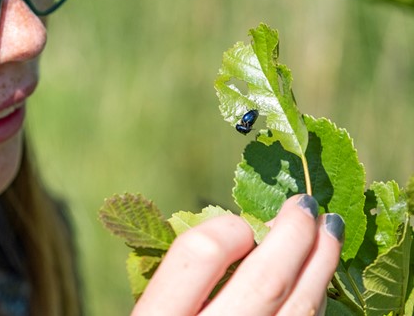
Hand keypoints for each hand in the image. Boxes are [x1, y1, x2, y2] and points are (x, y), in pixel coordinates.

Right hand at [132, 194, 343, 315]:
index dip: (226, 229)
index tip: (240, 226)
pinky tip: (318, 285)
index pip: (199, 254)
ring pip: (300, 310)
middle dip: (293, 235)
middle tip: (305, 206)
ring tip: (330, 231)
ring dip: (322, 265)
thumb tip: (239, 236)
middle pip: (265, 279)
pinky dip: (317, 305)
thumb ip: (180, 286)